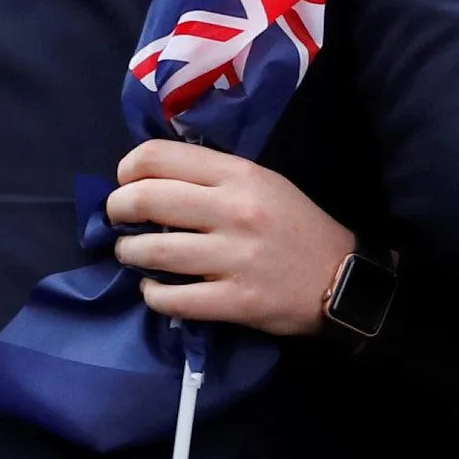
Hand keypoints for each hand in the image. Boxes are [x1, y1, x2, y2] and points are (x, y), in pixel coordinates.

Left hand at [107, 143, 356, 333]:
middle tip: (117, 220)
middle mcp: (234, 210)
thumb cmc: (295, 226)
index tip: (126, 183)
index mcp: (239, 174)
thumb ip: (211, 177)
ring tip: (131, 255)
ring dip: (128, 253)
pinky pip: (173, 299)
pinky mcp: (236, 301)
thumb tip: (149, 179)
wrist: (341, 279)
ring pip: (152, 251)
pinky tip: (155, 289)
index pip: (158, 156)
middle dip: (117, 209)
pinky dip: (153, 294)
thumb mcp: (262, 183)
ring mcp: (234, 258)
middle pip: (146, 199)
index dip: (128, 169)